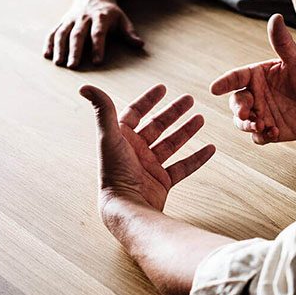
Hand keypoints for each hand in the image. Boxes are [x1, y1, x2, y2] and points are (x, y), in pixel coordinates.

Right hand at [45, 0, 143, 68]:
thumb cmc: (110, 13)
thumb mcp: (122, 19)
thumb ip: (129, 33)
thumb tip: (140, 45)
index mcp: (100, 17)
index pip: (98, 33)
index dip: (98, 47)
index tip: (97, 62)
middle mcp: (84, 18)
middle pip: (78, 34)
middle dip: (75, 50)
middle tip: (73, 66)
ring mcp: (71, 19)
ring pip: (63, 33)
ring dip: (59, 48)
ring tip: (59, 63)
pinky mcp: (62, 22)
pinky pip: (53, 31)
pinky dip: (49, 43)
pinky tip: (47, 55)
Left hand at [80, 84, 215, 217]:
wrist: (126, 208)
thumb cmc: (114, 173)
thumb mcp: (109, 137)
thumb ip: (102, 110)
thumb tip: (85, 87)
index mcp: (121, 139)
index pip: (135, 113)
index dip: (148, 100)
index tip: (163, 88)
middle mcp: (135, 151)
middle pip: (157, 126)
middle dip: (173, 112)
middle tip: (189, 99)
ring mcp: (149, 167)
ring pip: (171, 144)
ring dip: (186, 131)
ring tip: (200, 119)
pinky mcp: (162, 182)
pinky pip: (183, 167)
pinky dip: (197, 158)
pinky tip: (210, 149)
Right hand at [210, 14, 295, 144]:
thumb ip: (283, 42)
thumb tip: (276, 17)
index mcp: (256, 76)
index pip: (235, 78)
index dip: (223, 82)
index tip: (214, 89)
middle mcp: (254, 95)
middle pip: (235, 102)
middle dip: (238, 109)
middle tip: (246, 114)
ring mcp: (260, 113)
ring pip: (241, 122)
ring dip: (247, 125)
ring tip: (260, 126)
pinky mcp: (268, 130)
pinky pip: (257, 137)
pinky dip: (261, 136)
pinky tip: (274, 132)